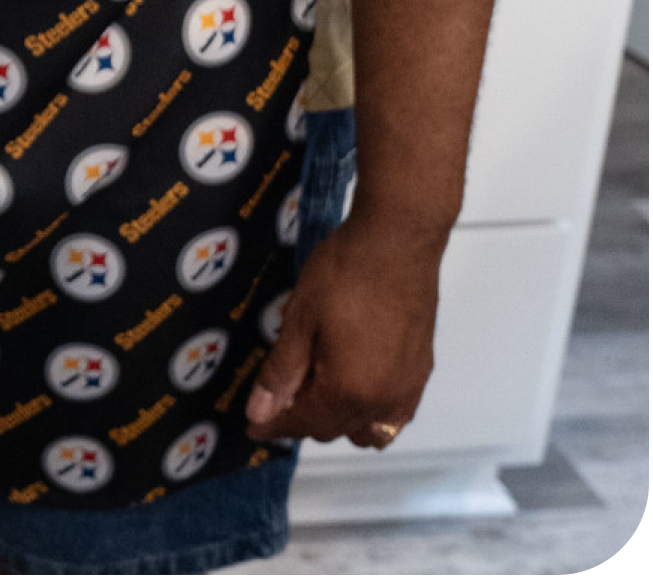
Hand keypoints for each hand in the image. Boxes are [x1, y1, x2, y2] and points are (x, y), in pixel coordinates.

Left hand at [244, 218, 440, 447]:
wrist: (398, 242)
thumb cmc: (343, 274)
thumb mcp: (300, 319)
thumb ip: (280, 372)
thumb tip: (259, 413)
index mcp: (349, 392)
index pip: (304, 424)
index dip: (273, 426)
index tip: (252, 426)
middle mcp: (383, 404)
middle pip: (335, 430)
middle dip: (303, 418)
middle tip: (278, 390)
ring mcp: (408, 391)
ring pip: (368, 430)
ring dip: (338, 419)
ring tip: (314, 384)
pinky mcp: (421, 374)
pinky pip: (393, 415)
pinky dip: (368, 411)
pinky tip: (351, 383)